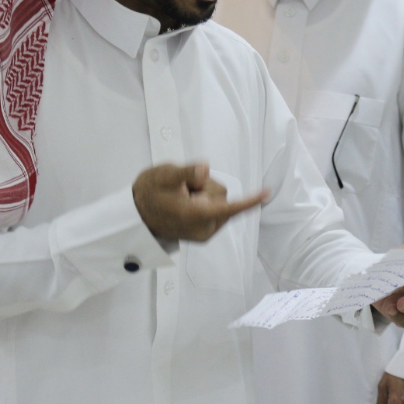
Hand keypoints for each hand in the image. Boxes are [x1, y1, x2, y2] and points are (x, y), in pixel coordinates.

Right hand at [132, 162, 267, 241]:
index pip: (227, 206)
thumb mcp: (164, 175)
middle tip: (182, 188)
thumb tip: (204, 170)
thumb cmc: (150, 192)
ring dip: (204, 194)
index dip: (248, 199)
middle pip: (221, 197)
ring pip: (219, 202)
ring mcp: (205, 233)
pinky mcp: (205, 233)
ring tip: (180, 196)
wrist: (137, 215)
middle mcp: (203, 228)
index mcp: (194, 215)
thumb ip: (186, 172)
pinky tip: (186, 203)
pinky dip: (205, 202)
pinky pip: (216, 209)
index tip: (267, 192)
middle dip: (206, 187)